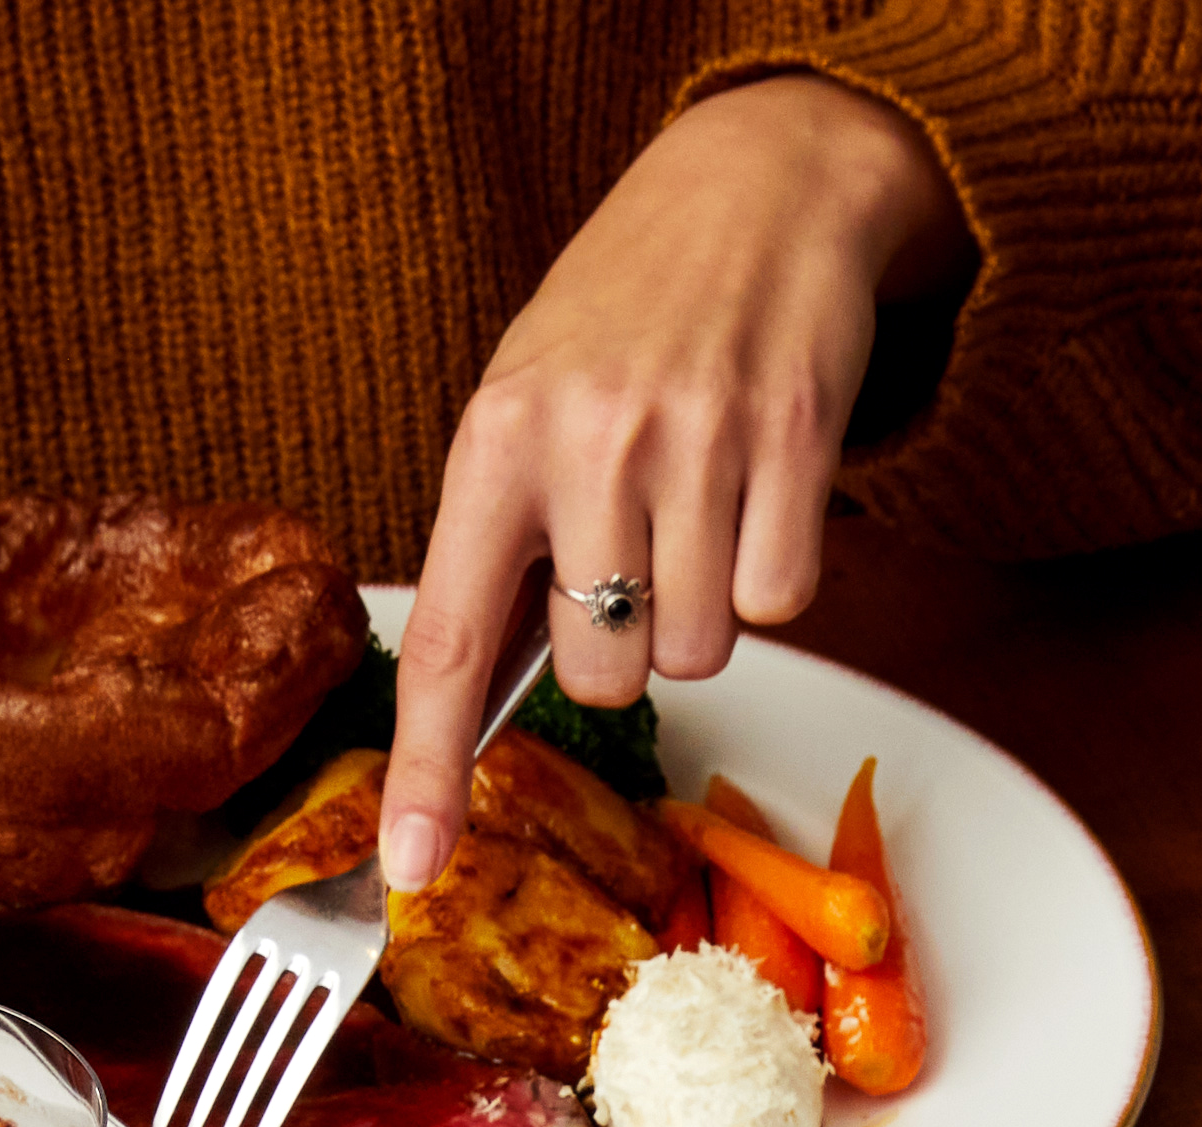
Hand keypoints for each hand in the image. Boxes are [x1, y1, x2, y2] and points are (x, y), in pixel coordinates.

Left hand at [382, 73, 963, 889]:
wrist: (759, 187)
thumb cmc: (631, 309)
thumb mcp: (532, 400)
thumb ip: (508, 538)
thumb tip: (491, 698)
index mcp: (495, 441)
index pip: (446, 641)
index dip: (427, 768)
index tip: (407, 865)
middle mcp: (587, 446)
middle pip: (602, 676)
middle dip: (624, 647)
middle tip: (637, 550)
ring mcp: (694, 447)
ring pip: (698, 653)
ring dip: (704, 607)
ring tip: (700, 502)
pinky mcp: (794, 447)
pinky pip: (782, 601)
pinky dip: (777, 568)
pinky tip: (759, 488)